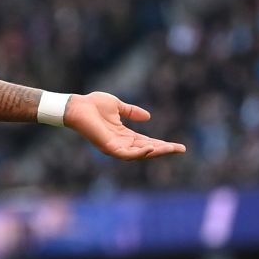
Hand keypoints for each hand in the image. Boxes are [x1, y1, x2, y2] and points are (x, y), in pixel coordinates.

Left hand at [65, 91, 185, 159]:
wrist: (77, 106)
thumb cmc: (93, 104)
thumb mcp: (118, 106)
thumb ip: (132, 111)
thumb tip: (148, 116)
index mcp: (124, 134)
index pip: (147, 141)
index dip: (162, 144)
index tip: (178, 146)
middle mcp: (121, 143)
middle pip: (147, 149)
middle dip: (164, 150)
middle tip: (181, 149)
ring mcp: (115, 147)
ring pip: (139, 153)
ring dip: (156, 152)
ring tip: (170, 149)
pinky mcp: (108, 148)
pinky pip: (126, 154)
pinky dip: (139, 153)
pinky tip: (151, 148)